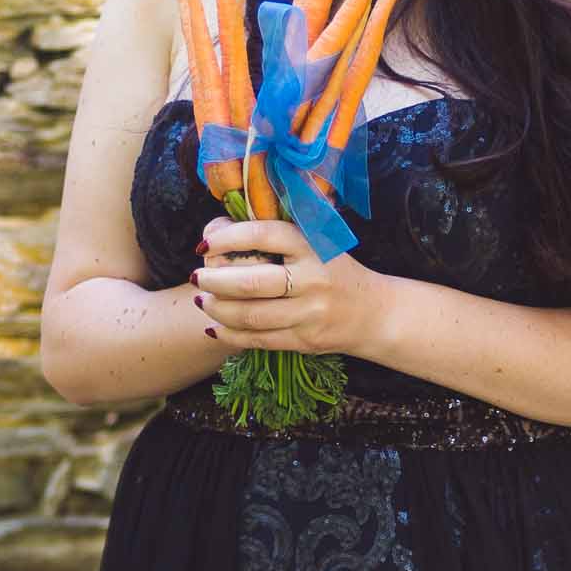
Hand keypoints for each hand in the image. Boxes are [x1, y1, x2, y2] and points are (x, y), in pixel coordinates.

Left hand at [191, 214, 389, 360]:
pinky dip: (231, 335)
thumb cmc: (334, 270)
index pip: (263, 235)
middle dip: (215, 280)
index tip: (205, 243)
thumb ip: (278, 233)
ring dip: (218, 309)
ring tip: (202, 302)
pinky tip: (215, 328)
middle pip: (252, 282)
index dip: (228, 238)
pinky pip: (260, 340)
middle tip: (196, 277)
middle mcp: (313, 279)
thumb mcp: (319, 241)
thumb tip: (219, 230)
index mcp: (314, 246)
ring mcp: (310, 313)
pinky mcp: (305, 340)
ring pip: (252, 315)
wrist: (374, 313)